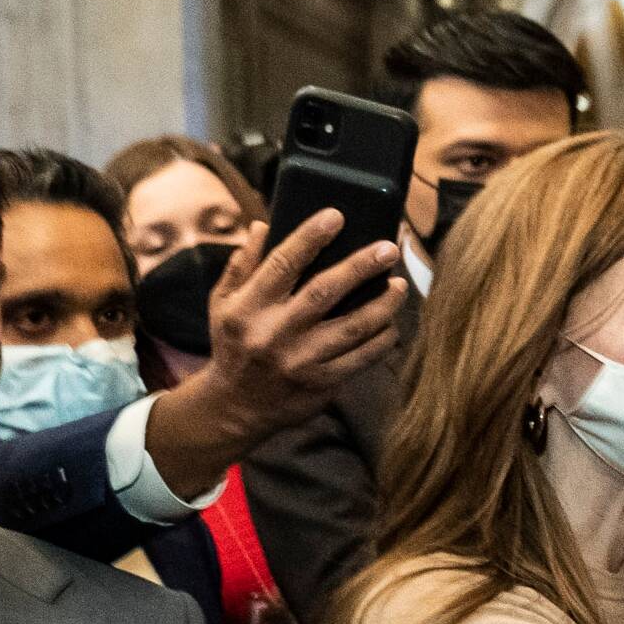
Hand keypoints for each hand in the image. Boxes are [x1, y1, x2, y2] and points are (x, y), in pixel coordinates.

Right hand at [147, 211, 404, 494]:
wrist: (234, 407)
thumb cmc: (233, 344)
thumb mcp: (223, 303)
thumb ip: (242, 265)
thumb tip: (262, 225)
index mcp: (248, 308)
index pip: (283, 264)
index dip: (310, 237)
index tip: (336, 216)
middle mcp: (274, 333)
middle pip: (325, 292)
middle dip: (360, 267)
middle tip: (389, 248)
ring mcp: (300, 360)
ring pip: (353, 327)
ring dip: (383, 304)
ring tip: (400, 284)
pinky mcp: (321, 383)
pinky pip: (362, 358)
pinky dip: (383, 339)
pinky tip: (393, 323)